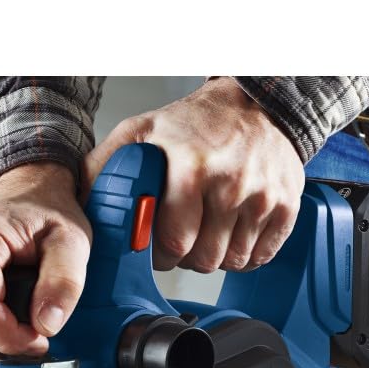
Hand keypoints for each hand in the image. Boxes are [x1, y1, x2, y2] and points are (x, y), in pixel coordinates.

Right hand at [0, 162, 91, 357]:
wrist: (24, 194)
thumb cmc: (45, 213)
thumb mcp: (71, 242)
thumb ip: (64, 283)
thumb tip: (46, 324)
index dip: (10, 337)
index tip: (40, 337)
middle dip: (6, 338)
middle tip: (37, 323)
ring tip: (23, 305)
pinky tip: (4, 299)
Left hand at [83, 77, 303, 272]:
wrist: (256, 105)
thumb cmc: (196, 123)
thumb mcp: (142, 132)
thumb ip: (108, 166)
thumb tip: (81, 202)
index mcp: (191, 167)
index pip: (174, 243)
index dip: (160, 254)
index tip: (156, 246)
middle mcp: (231, 184)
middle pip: (204, 259)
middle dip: (187, 256)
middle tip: (183, 237)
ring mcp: (263, 197)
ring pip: (232, 262)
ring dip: (215, 256)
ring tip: (206, 232)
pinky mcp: (287, 208)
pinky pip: (260, 257)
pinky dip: (244, 254)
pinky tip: (232, 234)